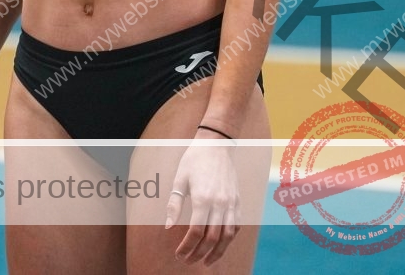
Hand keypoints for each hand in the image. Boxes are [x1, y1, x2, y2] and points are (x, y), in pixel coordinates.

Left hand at [165, 131, 240, 265]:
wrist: (216, 144)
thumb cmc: (194, 160)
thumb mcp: (179, 179)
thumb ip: (174, 204)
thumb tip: (167, 227)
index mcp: (203, 198)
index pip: (196, 232)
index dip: (187, 247)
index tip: (179, 255)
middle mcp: (219, 203)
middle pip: (212, 238)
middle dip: (199, 254)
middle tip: (188, 261)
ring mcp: (231, 203)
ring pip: (227, 237)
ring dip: (216, 253)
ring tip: (205, 261)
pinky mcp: (238, 201)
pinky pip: (236, 226)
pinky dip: (229, 240)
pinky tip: (220, 245)